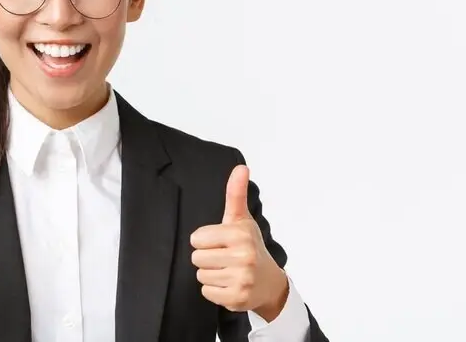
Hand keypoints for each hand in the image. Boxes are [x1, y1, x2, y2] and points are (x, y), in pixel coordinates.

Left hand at [190, 165, 289, 319]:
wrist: (269, 282)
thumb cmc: (250, 247)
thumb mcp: (242, 220)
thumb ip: (236, 194)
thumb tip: (240, 167)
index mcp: (240, 233)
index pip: (196, 239)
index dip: (205, 241)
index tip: (221, 243)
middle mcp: (244, 256)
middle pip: (196, 258)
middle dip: (207, 258)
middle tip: (225, 258)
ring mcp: (242, 278)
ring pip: (201, 276)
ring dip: (211, 275)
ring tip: (228, 271)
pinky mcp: (237, 297)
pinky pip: (206, 292)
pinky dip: (214, 291)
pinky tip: (229, 284)